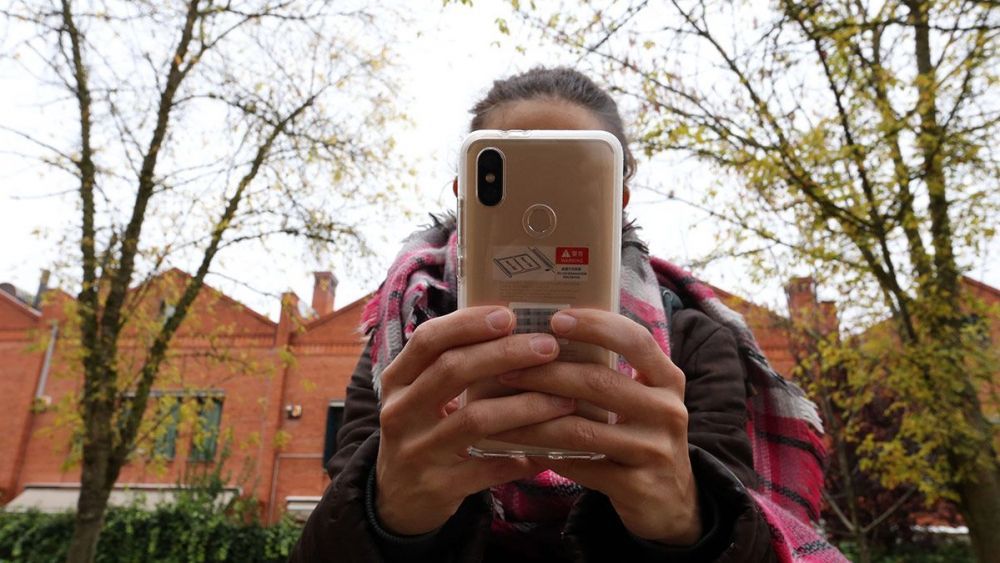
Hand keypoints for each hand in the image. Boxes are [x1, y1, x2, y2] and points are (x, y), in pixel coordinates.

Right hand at [375, 306, 575, 534]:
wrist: (397, 499)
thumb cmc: (422, 431)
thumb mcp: (421, 395)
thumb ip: (451, 365)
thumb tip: (513, 326)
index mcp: (397, 381)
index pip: (428, 340)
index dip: (468, 324)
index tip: (509, 315)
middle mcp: (400, 413)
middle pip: (452, 371)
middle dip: (505, 354)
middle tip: (548, 348)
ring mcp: (416, 451)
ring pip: (475, 419)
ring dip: (525, 406)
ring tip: (564, 398)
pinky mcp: (437, 486)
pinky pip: (488, 468)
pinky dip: (522, 457)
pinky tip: (550, 451)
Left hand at [490, 309, 701, 544]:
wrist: (671, 501)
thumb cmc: (641, 437)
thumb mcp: (640, 400)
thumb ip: (609, 373)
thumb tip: (544, 340)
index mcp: (667, 379)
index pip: (635, 340)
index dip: (595, 326)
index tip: (554, 319)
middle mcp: (667, 411)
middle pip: (599, 382)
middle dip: (547, 373)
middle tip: (507, 369)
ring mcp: (655, 450)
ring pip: (582, 429)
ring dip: (534, 418)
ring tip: (501, 410)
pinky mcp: (638, 486)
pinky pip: (580, 466)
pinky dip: (546, 453)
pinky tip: (519, 445)